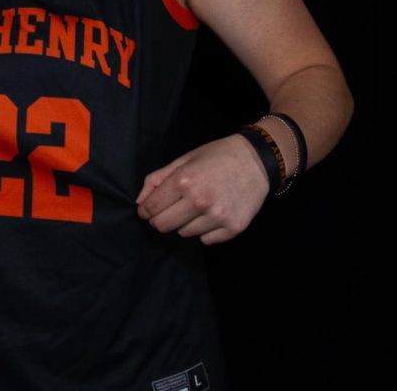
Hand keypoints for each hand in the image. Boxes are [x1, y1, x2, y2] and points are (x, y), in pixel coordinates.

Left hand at [135, 134, 269, 244]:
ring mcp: (218, 217)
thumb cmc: (217, 156)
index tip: (148, 209)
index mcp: (184, 181)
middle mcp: (199, 201)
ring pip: (184, 233)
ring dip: (186, 223)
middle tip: (171, 209)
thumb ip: (157, 179)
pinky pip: (206, 240)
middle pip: (163, 226)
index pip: (151, 208)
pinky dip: (206, 230)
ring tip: (199, 205)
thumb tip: (140, 202)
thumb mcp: (184, 160)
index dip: (145, 210)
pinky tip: (214, 213)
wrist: (257, 160)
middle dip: (161, 219)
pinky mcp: (233, 228)